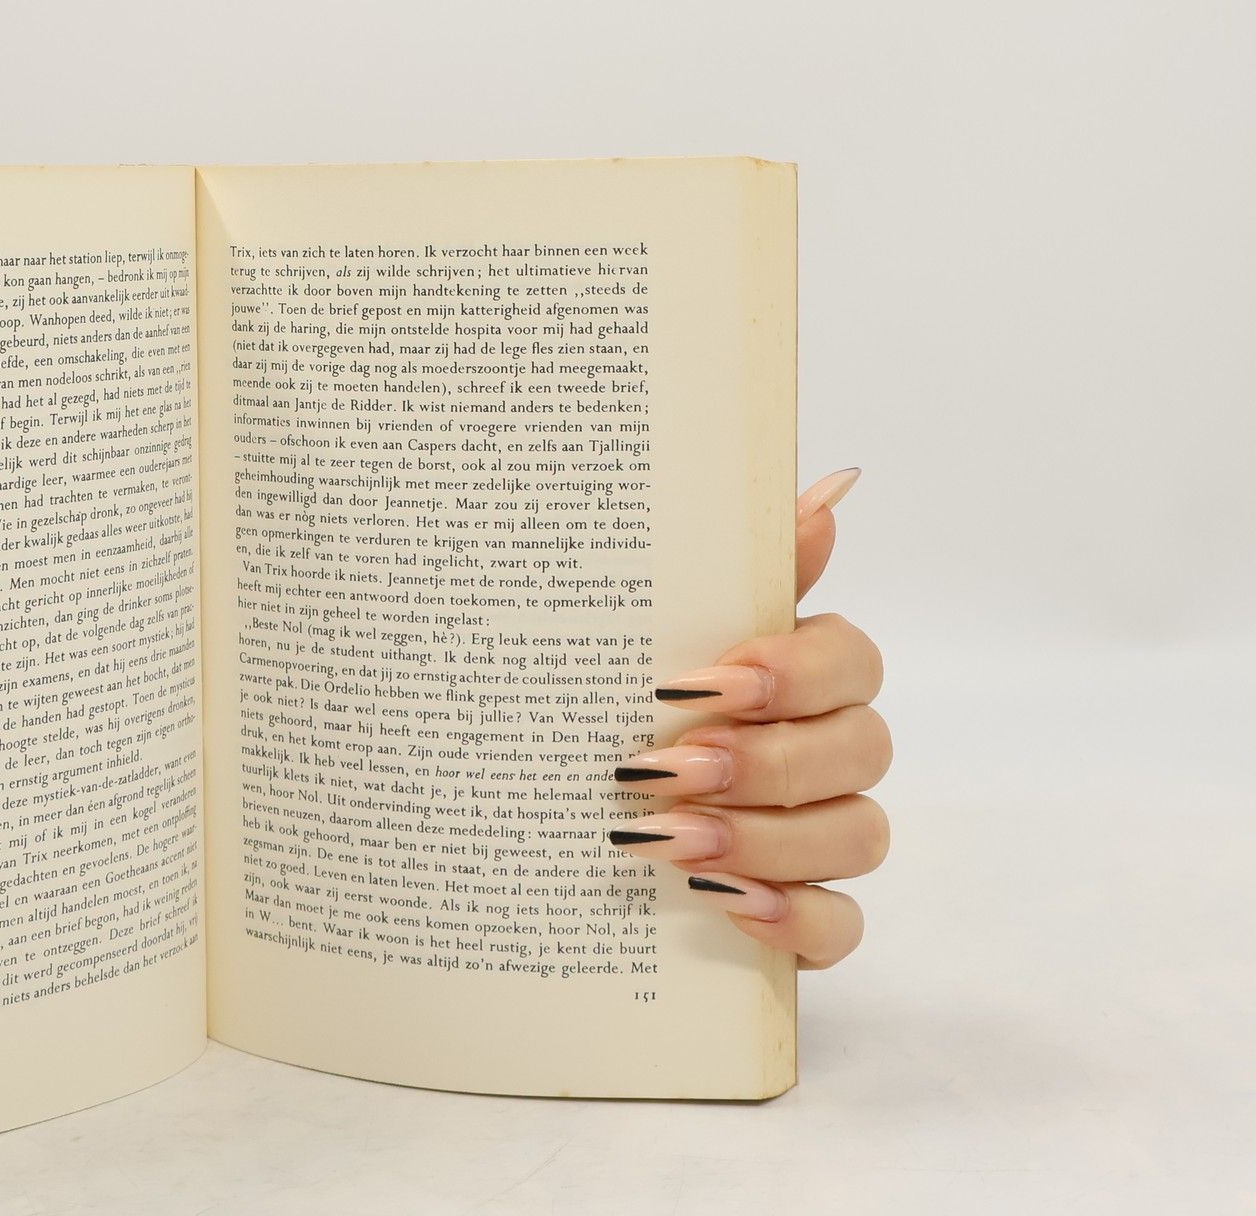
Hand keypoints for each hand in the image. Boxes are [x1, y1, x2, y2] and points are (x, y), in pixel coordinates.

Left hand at [607, 468, 889, 968]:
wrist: (550, 811)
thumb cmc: (618, 700)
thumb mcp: (654, 628)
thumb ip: (745, 566)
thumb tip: (832, 485)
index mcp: (800, 672)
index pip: (854, 660)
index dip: (794, 672)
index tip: (705, 681)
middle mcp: (827, 750)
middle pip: (862, 750)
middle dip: (767, 759)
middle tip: (673, 765)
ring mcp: (824, 836)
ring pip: (859, 836)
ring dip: (767, 836)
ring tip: (669, 837)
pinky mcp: (808, 917)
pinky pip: (844, 927)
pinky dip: (794, 919)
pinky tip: (723, 903)